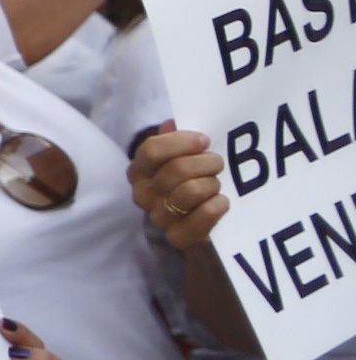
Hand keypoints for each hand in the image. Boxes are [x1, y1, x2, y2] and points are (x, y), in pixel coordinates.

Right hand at [130, 124, 229, 249]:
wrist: (199, 222)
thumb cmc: (190, 180)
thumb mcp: (182, 155)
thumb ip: (175, 138)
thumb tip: (171, 123)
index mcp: (139, 171)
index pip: (150, 151)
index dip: (182, 142)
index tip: (204, 141)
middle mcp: (143, 194)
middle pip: (177, 169)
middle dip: (207, 162)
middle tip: (217, 164)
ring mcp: (159, 217)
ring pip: (191, 191)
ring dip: (212, 184)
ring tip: (216, 185)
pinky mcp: (177, 237)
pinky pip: (203, 216)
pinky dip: (217, 206)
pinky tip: (221, 202)